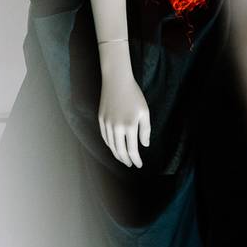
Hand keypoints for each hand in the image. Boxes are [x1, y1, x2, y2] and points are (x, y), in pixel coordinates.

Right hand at [97, 45, 150, 166]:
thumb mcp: (144, 112)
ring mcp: (107, 124)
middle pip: (120, 150)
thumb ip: (145, 130)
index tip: (139, 165)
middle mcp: (116, 127)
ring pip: (111, 145)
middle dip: (126, 160)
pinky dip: (109, 145)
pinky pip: (105, 137)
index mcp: (129, 126)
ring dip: (117, 154)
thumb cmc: (134, 96)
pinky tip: (114, 147)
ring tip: (123, 158)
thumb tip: (144, 145)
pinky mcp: (101, 119)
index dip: (136, 159)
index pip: (132, 150)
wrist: (117, 82)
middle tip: (130, 164)